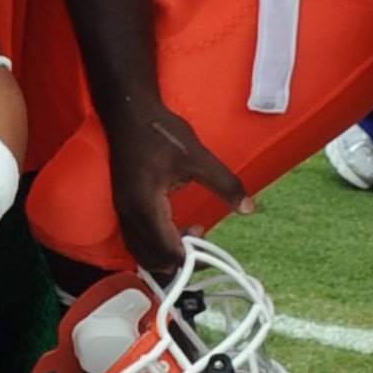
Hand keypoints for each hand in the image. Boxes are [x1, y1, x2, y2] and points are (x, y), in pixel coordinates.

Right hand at [103, 103, 255, 275]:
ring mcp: (123, 210)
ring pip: (141, 251)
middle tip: (203, 241)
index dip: (190, 258)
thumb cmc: (159, 132)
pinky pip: (136, 238)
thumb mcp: (197, 155)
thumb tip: (249, 207)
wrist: (128, 112)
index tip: (210, 249)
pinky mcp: (123, 205)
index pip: (167, 249)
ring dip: (166, 252)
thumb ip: (224, 184)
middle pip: (151, 258)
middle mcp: (130, 213)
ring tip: (192, 232)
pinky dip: (155, 244)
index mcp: (146, 205)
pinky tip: (175, 227)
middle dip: (179, 259)